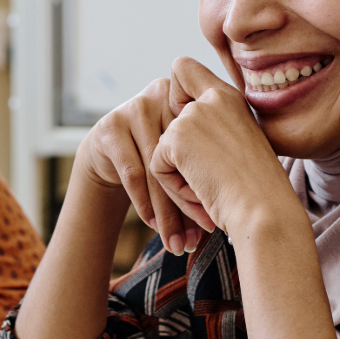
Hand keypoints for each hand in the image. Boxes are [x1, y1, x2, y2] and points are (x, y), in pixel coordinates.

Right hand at [74, 76, 207, 254]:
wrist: (110, 151)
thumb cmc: (159, 157)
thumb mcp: (185, 154)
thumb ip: (206, 171)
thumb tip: (229, 219)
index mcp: (190, 97)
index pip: (204, 144)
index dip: (212, 182)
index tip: (217, 219)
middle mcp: (162, 96)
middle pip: (180, 157)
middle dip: (190, 204)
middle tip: (200, 237)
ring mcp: (134, 108)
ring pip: (157, 169)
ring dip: (167, 212)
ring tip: (177, 242)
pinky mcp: (110, 127)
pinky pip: (133, 172)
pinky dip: (145, 203)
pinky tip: (153, 225)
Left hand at [150, 58, 302, 240]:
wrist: (265, 210)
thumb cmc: (258, 190)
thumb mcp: (240, 145)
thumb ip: (213, 128)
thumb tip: (176, 133)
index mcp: (230, 97)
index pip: (183, 68)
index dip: (175, 96)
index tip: (194, 131)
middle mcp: (212, 97)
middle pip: (165, 115)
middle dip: (178, 153)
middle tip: (210, 176)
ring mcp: (193, 115)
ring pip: (162, 148)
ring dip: (180, 176)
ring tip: (212, 189)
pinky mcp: (176, 138)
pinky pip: (157, 167)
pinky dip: (174, 188)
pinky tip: (203, 193)